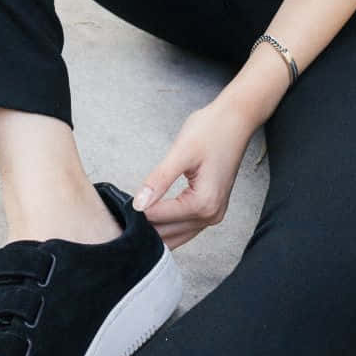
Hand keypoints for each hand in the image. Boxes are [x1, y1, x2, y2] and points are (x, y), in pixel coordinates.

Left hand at [131, 95, 256, 249]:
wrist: (236, 120)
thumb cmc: (211, 130)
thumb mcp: (181, 152)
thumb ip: (159, 180)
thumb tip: (139, 204)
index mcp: (204, 203)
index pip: (161, 218)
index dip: (138, 213)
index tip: (119, 206)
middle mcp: (211, 214)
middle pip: (168, 233)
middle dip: (145, 227)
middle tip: (120, 216)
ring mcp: (213, 214)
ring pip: (177, 236)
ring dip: (156, 230)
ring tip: (133, 218)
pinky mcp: (211, 208)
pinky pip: (185, 228)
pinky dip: (168, 226)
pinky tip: (152, 218)